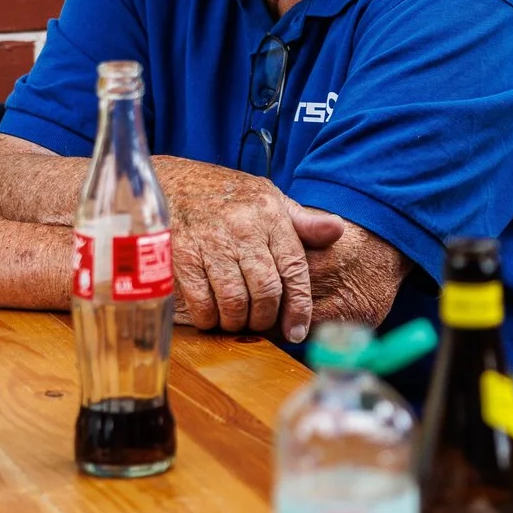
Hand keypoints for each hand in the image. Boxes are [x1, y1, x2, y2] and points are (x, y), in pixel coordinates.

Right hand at [161, 164, 344, 341]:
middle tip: (260, 322)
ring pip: (234, 301)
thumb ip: (303, 223)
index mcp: (270, 215)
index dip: (298, 307)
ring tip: (237, 319)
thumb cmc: (229, 197)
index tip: (296, 331)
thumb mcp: (270, 200)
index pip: (293, 269)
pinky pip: (201, 302)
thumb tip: (337, 230)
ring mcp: (210, 242)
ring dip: (237, 321)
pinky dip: (209, 318)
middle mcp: (242, 228)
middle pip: (265, 291)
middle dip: (264, 318)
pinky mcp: (181, 256)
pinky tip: (212, 314)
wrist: (174, 181)